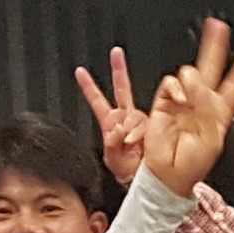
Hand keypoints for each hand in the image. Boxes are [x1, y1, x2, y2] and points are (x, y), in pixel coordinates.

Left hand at [76, 47, 146, 184]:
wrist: (148, 179)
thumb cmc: (129, 172)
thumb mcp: (112, 161)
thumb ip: (110, 145)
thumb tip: (116, 131)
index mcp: (111, 123)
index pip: (97, 101)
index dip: (89, 87)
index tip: (80, 72)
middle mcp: (126, 118)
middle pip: (122, 89)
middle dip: (119, 70)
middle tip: (116, 53)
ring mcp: (140, 121)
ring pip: (135, 113)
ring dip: (131, 127)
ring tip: (129, 142)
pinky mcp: (154, 127)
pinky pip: (147, 123)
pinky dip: (141, 130)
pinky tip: (138, 140)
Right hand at [141, 19, 233, 196]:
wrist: (169, 174)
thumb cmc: (193, 165)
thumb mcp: (213, 139)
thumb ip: (210, 110)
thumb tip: (202, 88)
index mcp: (218, 113)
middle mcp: (201, 103)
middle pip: (210, 69)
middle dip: (214, 47)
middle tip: (218, 28)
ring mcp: (182, 101)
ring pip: (189, 73)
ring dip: (192, 80)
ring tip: (192, 97)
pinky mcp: (164, 102)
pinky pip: (170, 83)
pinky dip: (175, 87)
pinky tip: (180, 99)